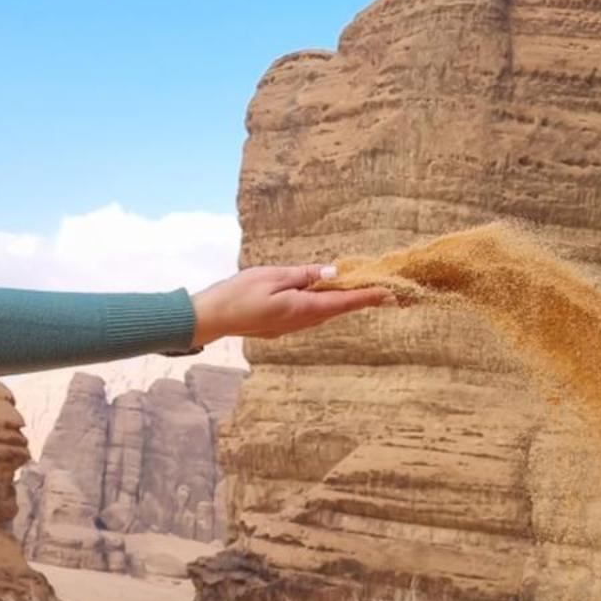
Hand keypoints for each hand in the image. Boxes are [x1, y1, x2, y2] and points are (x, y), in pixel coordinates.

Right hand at [189, 264, 412, 345]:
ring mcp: (290, 327)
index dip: (367, 297)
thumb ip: (303, 275)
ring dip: (340, 302)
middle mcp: (300, 322)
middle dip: (359, 299)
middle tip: (382, 291)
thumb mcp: (272, 276)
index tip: (389, 294)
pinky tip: (322, 295)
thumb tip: (332, 273)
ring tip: (358, 291)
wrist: (210, 318)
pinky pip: (308, 314)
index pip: (342, 302)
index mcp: (302, 308)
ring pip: (322, 312)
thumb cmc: (238, 293)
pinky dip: (321, 304)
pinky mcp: (280, 326)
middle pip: (336, 309)